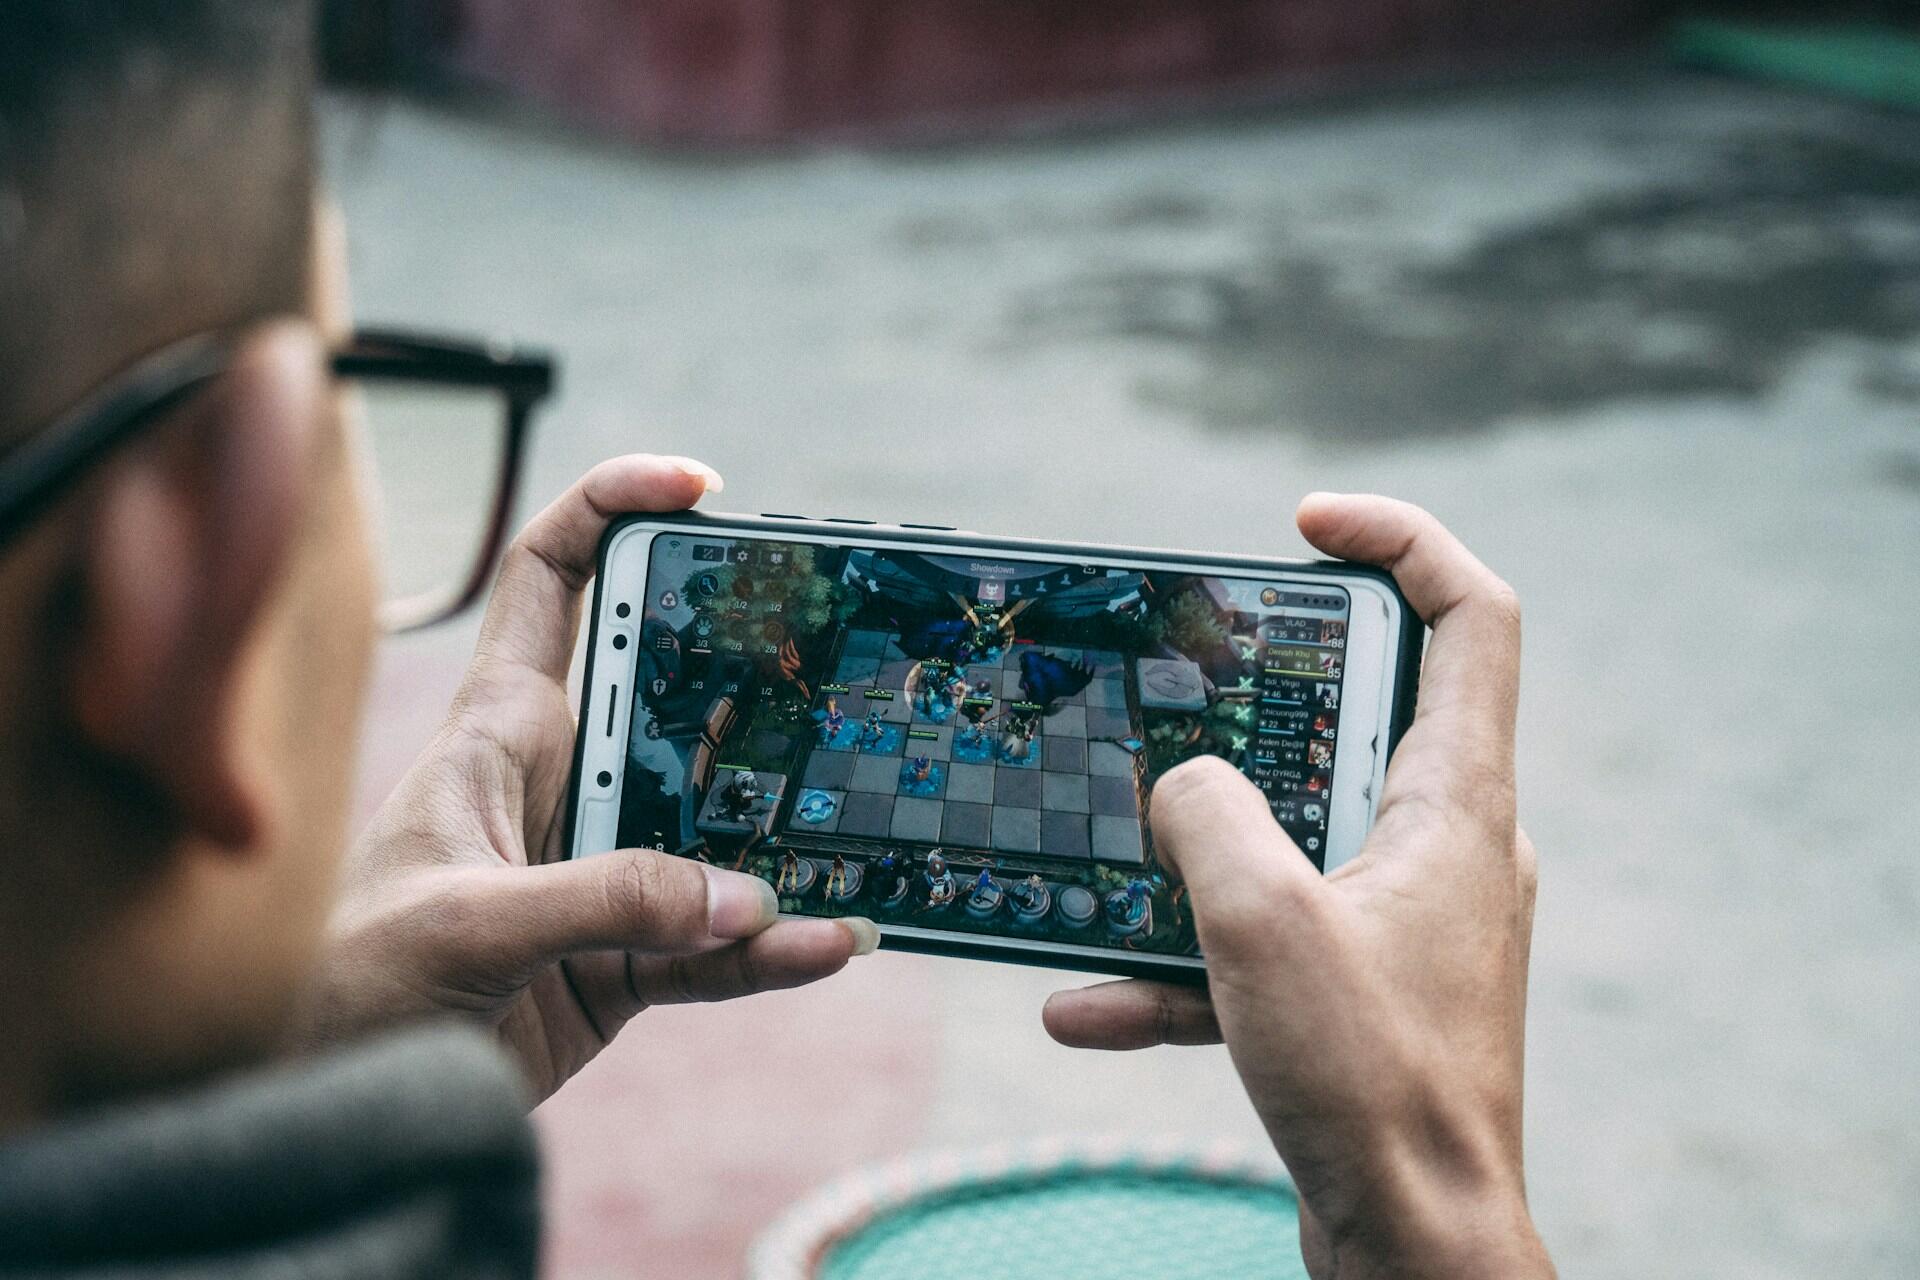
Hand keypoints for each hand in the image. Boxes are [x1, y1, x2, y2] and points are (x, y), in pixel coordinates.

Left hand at [303, 455, 875, 1101]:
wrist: (323, 1098)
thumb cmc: (346, 980)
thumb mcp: (465, 923)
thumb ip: (605, 902)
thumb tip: (743, 896)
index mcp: (500, 730)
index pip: (553, 579)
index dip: (614, 506)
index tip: (698, 488)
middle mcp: (563, 781)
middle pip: (674, 694)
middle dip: (751, 669)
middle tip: (828, 660)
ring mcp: (602, 869)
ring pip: (718, 826)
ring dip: (782, 831)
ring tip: (850, 836)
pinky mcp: (626, 955)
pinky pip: (722, 940)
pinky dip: (774, 948)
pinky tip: (827, 944)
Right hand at [1042, 495, 1550, 1278]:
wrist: (1415, 1249)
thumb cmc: (1371, 1088)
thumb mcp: (1262, 922)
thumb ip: (1208, 816)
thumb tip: (1179, 784)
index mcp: (1456, 805)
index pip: (1472, 617)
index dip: (1400, 539)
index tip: (1305, 522)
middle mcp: (1447, 849)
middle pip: (1365, 715)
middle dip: (1260, 699)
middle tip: (1181, 683)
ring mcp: (1408, 923)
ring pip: (1293, 840)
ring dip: (1196, 856)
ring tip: (1109, 862)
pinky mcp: (1365, 993)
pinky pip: (1263, 948)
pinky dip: (1184, 966)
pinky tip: (1087, 1006)